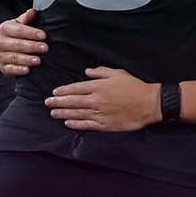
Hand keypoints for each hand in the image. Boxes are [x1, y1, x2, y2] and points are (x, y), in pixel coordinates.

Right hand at [0, 9, 47, 75]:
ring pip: (14, 57)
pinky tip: (28, 70)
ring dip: (26, 59)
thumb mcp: (23, 24)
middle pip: (16, 44)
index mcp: (5, 28)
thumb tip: (32, 12)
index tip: (43, 35)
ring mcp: (0, 55)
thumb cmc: (21, 34)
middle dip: (32, 46)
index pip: (18, 30)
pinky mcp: (3, 67)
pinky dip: (19, 70)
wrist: (12, 48)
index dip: (31, 33)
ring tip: (38, 60)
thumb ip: (28, 18)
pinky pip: (10, 69)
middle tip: (45, 48)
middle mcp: (0, 42)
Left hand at [45, 67, 160, 130]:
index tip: (54, 93)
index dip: (64, 91)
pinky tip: (67, 123)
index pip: (76, 88)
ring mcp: (99, 114)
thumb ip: (101, 72)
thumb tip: (87, 72)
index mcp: (99, 86)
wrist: (148, 104)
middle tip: (47, 103)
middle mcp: (96, 100)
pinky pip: (86, 125)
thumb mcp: (118, 73)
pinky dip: (75, 124)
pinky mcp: (104, 125)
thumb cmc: (134, 87)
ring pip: (76, 114)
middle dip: (58, 102)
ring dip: (63, 113)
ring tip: (53, 113)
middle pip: (72, 101)